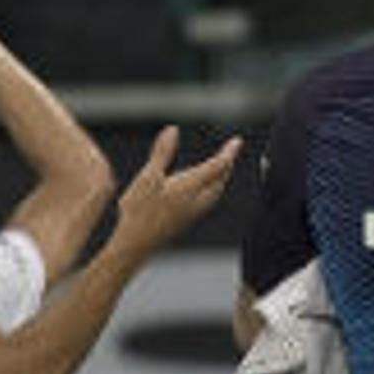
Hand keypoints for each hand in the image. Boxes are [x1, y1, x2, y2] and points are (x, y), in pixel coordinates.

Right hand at [107, 126, 242, 255]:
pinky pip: (207, 203)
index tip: (237, 141)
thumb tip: (172, 130)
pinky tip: (201, 192)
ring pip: (215, 193)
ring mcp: (192, 214)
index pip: (218, 166)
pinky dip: (210, 190)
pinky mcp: (186, 222)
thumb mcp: (148, 176)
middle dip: (226, 166)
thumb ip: (162, 152)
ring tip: (220, 171)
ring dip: (220, 179)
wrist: (135, 244)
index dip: (229, 152)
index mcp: (190, 186)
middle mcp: (197, 201)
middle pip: (220, 181)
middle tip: (229, 153)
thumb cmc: (140, 210)